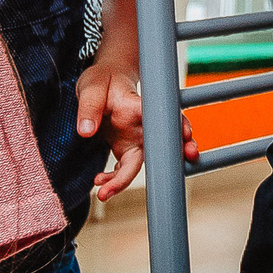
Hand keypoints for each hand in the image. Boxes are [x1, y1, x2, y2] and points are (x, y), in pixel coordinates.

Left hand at [78, 57, 195, 201]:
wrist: (104, 84)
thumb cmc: (103, 80)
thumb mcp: (91, 86)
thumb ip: (89, 107)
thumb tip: (86, 132)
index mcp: (139, 106)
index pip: (163, 115)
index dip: (177, 126)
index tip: (186, 137)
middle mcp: (144, 125)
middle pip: (159, 146)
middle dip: (166, 163)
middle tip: (166, 177)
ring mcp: (137, 139)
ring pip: (141, 164)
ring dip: (124, 182)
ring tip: (104, 192)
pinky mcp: (127, 149)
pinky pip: (126, 169)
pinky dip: (114, 179)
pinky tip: (99, 182)